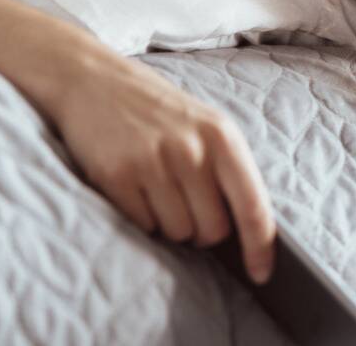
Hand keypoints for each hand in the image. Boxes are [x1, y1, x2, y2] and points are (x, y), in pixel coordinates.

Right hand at [46, 50, 277, 284]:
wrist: (94, 80)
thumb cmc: (158, 110)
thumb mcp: (206, 125)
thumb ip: (228, 169)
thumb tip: (248, 231)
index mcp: (222, 136)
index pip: (253, 205)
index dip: (260, 247)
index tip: (262, 274)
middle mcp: (190, 149)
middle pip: (213, 230)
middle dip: (203, 228)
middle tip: (185, 200)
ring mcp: (152, 162)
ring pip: (177, 233)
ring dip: (170, 223)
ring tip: (157, 187)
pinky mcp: (116, 175)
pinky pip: (143, 226)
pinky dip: (142, 217)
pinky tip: (135, 186)